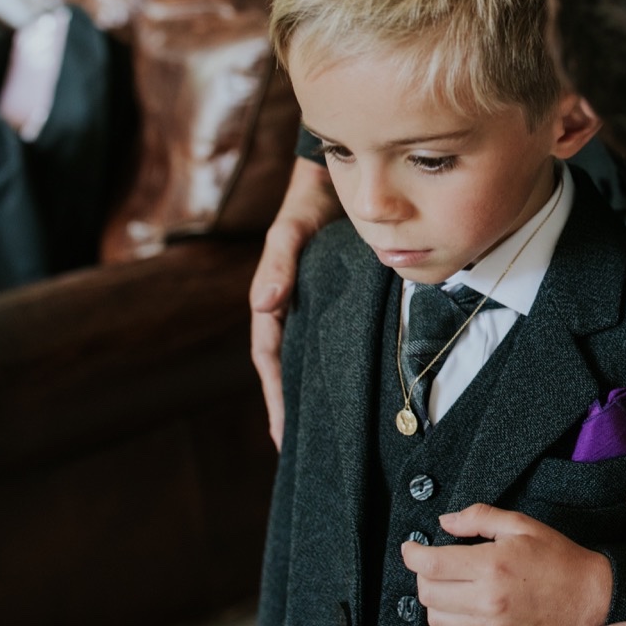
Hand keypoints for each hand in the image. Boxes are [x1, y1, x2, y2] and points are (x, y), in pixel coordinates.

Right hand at [249, 157, 340, 447]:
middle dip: (293, 407)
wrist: (342, 176)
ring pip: (317, 357)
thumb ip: (278, 263)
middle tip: (301, 450)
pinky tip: (363, 386)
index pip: (271, 358)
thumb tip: (262, 304)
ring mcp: (321, 305)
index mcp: (276, 300)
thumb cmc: (309, 203)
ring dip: (318, 391)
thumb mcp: (290, 231)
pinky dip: (347, 363)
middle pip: (292, 367)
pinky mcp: (347, 299)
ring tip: (329, 430)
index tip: (281, 433)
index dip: (275, 396)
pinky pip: (345, 338)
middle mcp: (296, 308)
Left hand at [402, 504, 612, 625]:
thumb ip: (478, 517)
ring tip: (452, 586)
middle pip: (428, 592)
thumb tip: (446, 522)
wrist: (582, 592)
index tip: (411, 548)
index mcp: (493, 565)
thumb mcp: (519, 524)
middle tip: (437, 564)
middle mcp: (488, 599)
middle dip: (424, 574)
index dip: (413, 554)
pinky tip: (461, 609)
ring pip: (436, 619)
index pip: (432, 565)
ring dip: (435, 600)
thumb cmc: (553, 556)